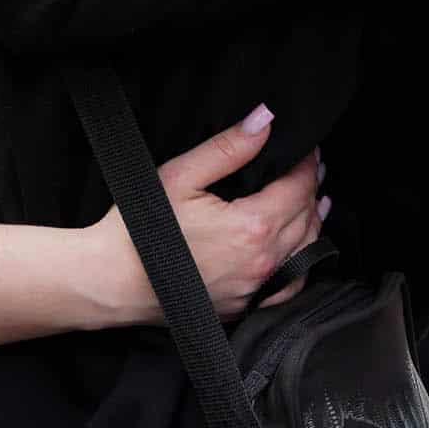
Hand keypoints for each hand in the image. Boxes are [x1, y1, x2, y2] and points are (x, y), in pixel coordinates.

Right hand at [84, 107, 326, 324]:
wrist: (113, 281)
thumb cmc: (140, 230)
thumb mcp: (182, 176)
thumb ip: (229, 148)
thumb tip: (264, 121)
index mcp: (251, 226)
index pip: (298, 187)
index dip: (308, 164)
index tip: (309, 149)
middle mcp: (261, 262)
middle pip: (306, 218)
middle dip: (311, 188)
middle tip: (312, 167)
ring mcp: (254, 289)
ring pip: (304, 251)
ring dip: (312, 222)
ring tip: (316, 200)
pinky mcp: (243, 305)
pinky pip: (290, 285)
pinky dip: (302, 262)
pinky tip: (300, 249)